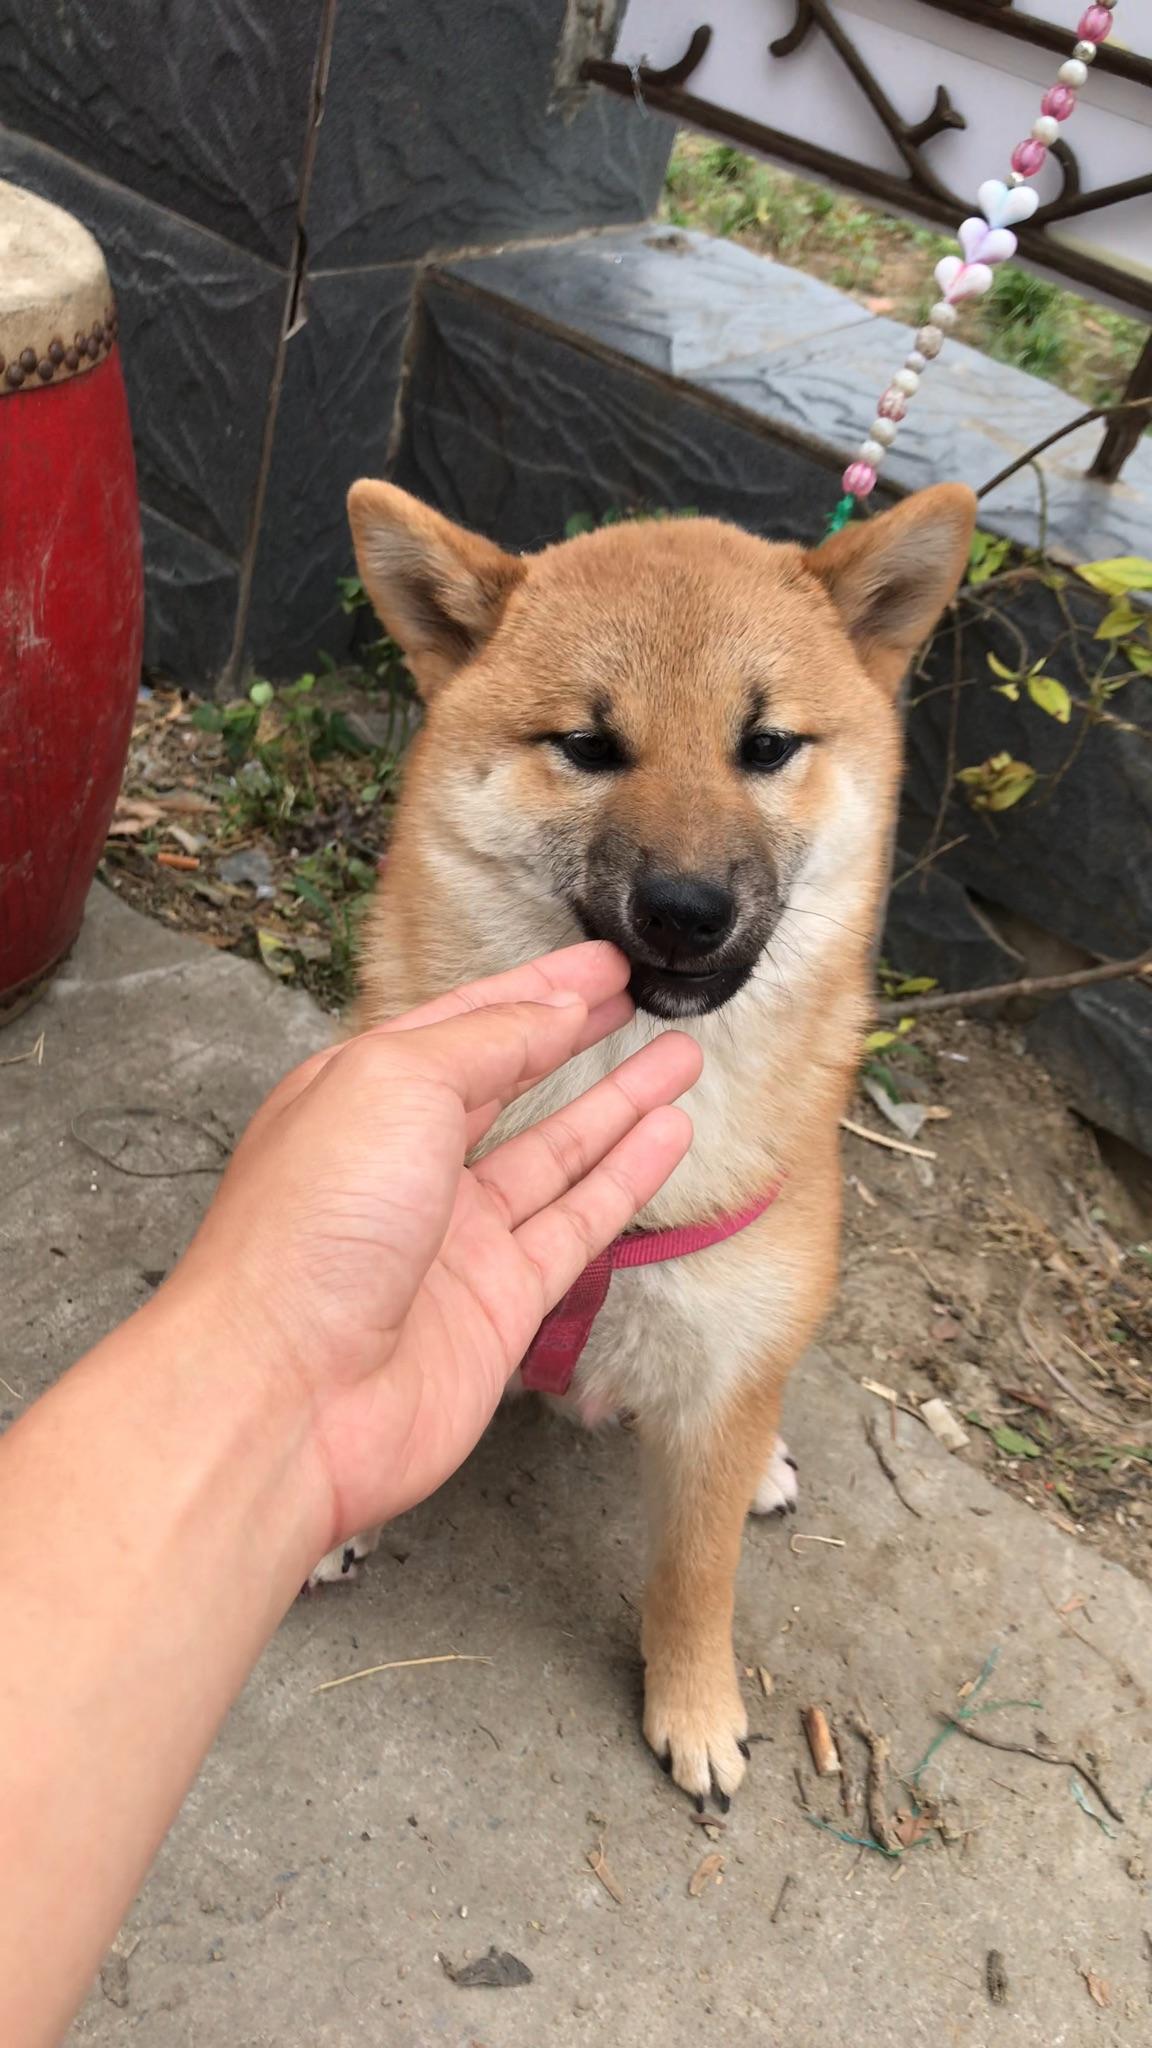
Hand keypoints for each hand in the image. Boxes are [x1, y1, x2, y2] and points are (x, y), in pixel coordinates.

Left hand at [170, 943, 700, 1544]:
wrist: (288, 1393)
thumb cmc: (312, 1227)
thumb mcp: (392, 1085)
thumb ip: (484, 1041)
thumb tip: (554, 1010)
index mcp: (361, 1096)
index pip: (464, 1024)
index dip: (536, 989)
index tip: (602, 961)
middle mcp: (407, 1162)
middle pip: (508, 1083)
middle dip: (574, 1036)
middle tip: (640, 994)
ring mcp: (455, 1236)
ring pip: (557, 1154)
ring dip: (619, 1103)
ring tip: (682, 1056)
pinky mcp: (498, 1302)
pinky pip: (578, 1225)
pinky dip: (626, 1178)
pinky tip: (668, 1135)